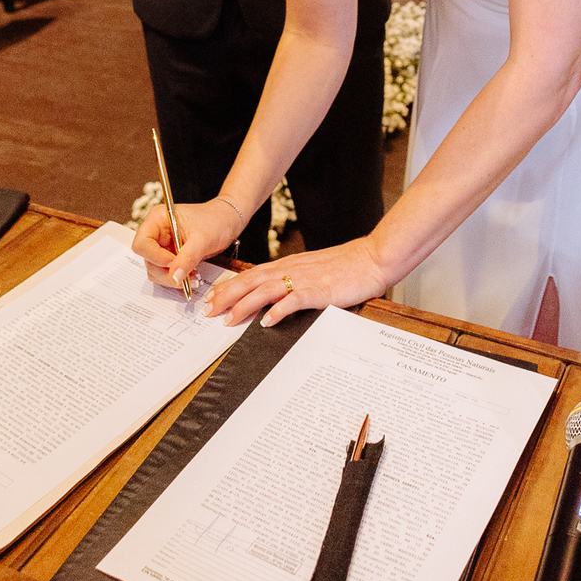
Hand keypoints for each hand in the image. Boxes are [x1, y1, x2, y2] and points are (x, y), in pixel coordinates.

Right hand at [132, 199, 240, 290]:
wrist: (228, 222)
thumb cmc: (216, 220)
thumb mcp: (203, 238)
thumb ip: (187, 257)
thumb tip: (174, 276)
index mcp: (157, 219)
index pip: (142, 243)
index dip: (154, 256)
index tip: (173, 263)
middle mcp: (156, 233)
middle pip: (148, 260)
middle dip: (166, 272)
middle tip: (186, 277)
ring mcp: (162, 246)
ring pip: (156, 270)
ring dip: (172, 278)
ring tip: (194, 277)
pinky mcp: (170, 257)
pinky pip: (166, 273)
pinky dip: (178, 278)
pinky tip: (192, 277)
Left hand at [201, 236, 388, 327]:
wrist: (372, 258)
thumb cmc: (346, 266)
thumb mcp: (313, 271)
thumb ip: (294, 280)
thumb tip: (275, 297)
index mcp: (289, 265)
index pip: (251, 275)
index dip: (229, 286)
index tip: (212, 297)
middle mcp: (291, 270)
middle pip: (250, 281)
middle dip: (226, 296)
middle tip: (208, 310)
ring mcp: (304, 280)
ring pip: (265, 290)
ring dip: (244, 305)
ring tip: (228, 319)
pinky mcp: (318, 291)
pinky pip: (293, 301)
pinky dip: (277, 311)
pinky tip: (266, 322)